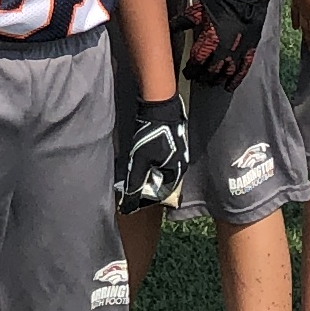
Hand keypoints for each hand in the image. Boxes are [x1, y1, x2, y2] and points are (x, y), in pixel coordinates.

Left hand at [113, 90, 189, 211]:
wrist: (160, 105)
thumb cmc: (152, 134)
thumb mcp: (141, 161)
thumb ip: (136, 183)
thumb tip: (129, 205)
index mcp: (177, 171)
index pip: (162, 193)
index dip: (146, 196)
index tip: (132, 195)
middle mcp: (180, 164)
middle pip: (161, 181)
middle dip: (146, 183)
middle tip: (131, 182)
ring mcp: (177, 153)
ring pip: (160, 170)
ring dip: (147, 172)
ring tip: (133, 169)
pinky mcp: (171, 143)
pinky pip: (159, 159)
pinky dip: (149, 162)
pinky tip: (139, 157)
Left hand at [184, 0, 276, 89]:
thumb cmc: (221, 3)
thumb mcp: (198, 10)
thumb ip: (183, 21)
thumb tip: (169, 26)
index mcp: (209, 41)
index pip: (196, 62)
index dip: (191, 70)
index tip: (187, 73)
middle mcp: (222, 51)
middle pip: (210, 72)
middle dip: (202, 77)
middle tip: (198, 80)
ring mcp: (236, 53)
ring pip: (224, 74)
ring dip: (216, 80)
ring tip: (211, 83)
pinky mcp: (248, 52)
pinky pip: (242, 71)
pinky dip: (235, 81)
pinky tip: (229, 87)